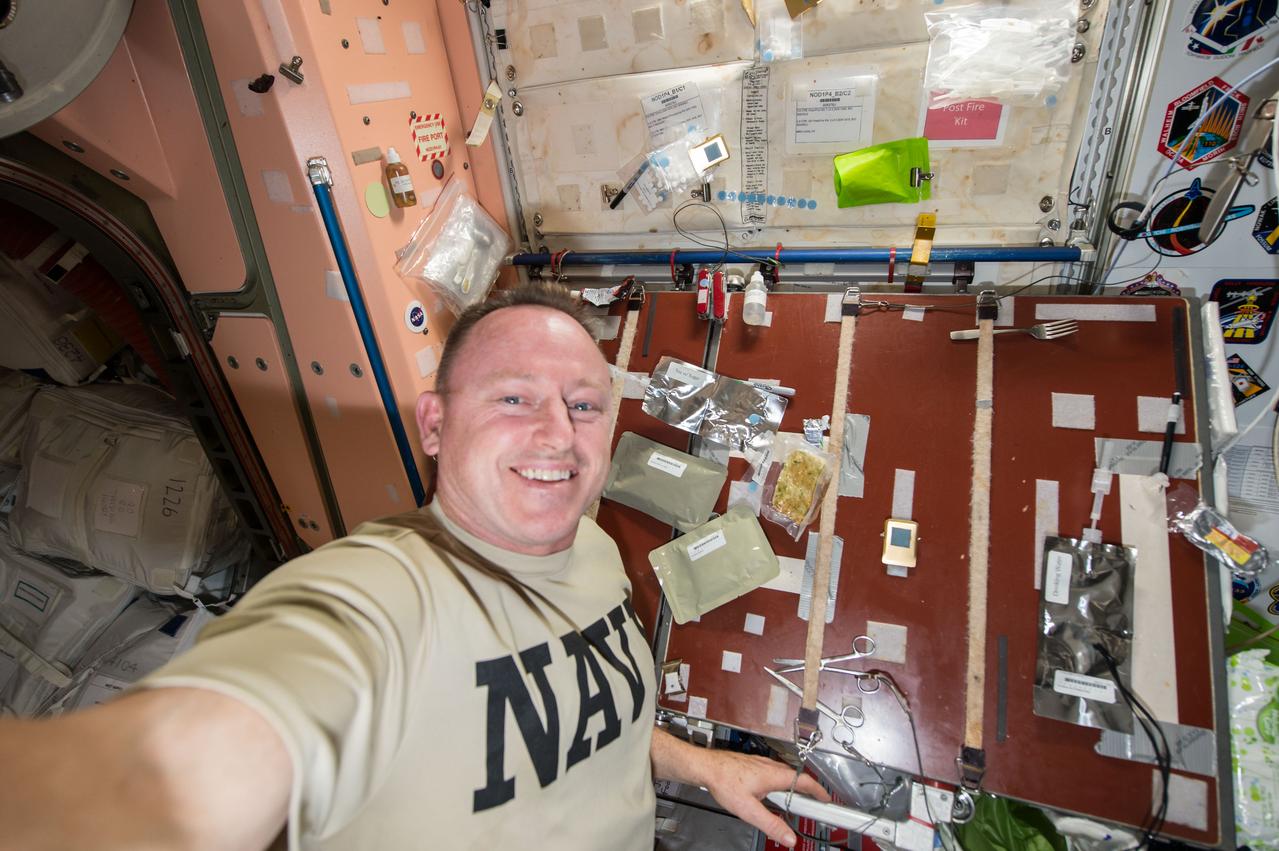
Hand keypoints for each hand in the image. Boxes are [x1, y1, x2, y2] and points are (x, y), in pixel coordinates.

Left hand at [699, 750, 830, 847]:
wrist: (705, 767)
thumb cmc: (723, 781)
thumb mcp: (748, 810)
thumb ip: (770, 824)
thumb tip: (788, 837)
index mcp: (774, 775)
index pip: (805, 781)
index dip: (819, 791)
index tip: (827, 800)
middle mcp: (770, 766)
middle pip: (796, 779)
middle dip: (806, 792)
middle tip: (811, 806)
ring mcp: (761, 763)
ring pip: (784, 776)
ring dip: (792, 788)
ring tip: (791, 804)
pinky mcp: (753, 764)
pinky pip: (773, 773)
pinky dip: (780, 784)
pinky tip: (769, 794)